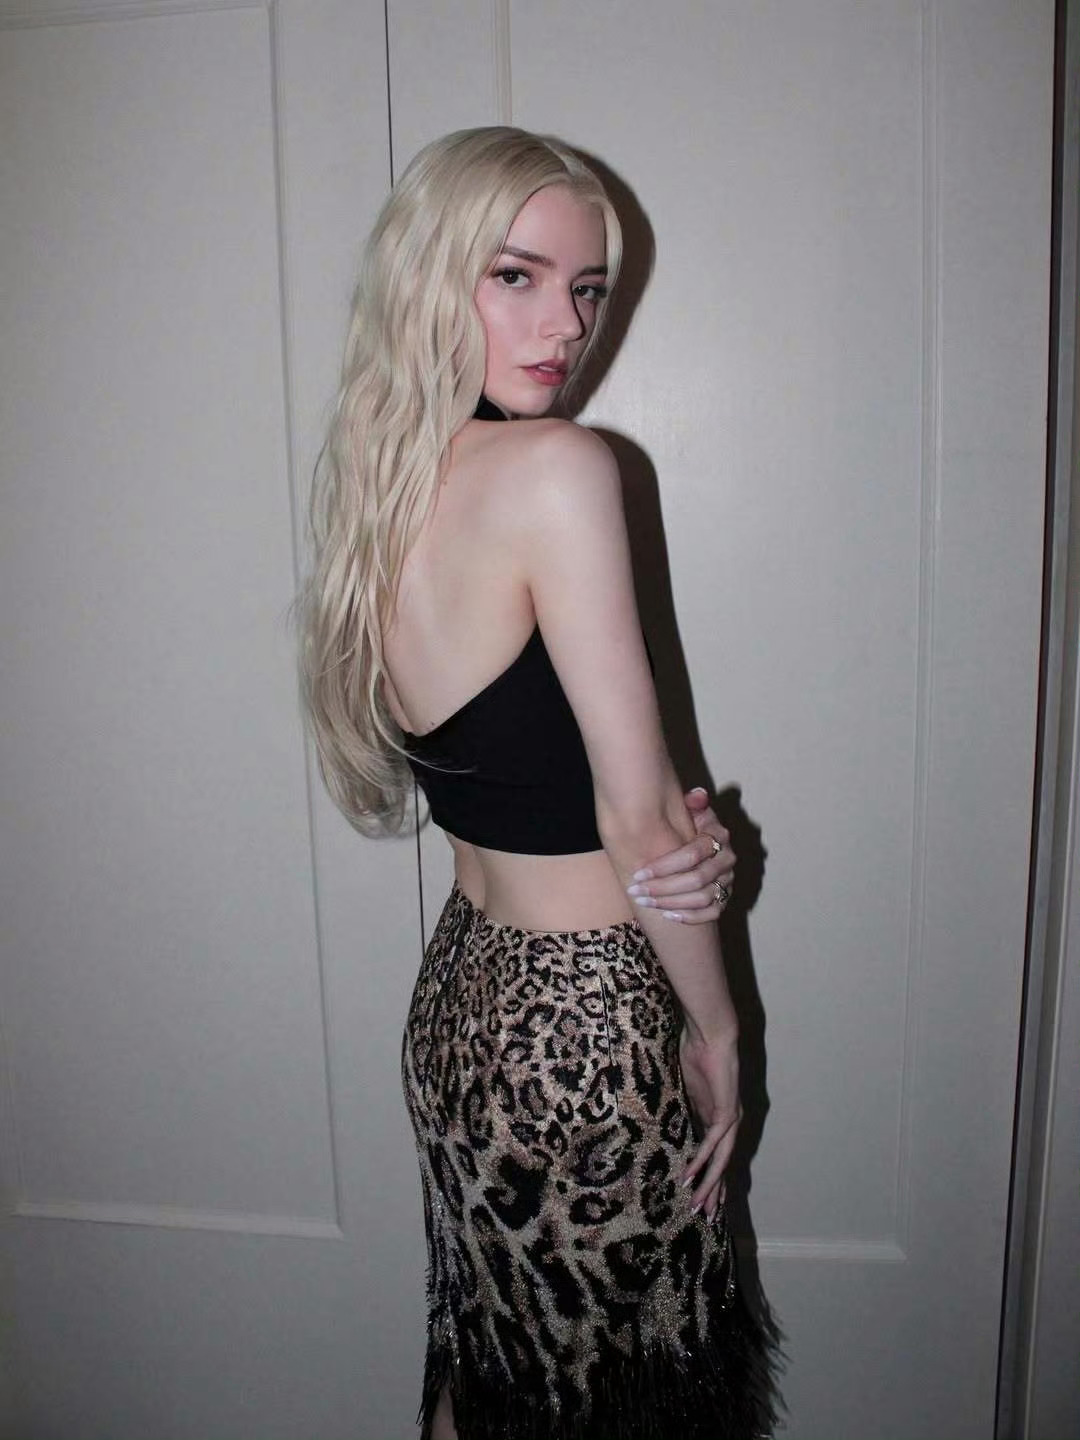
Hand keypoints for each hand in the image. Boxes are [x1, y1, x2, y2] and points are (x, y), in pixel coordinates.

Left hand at [626, 787, 734, 923]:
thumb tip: (697, 794)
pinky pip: (713, 912)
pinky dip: (690, 916)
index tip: (639, 872)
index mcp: (718, 836)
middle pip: (697, 879)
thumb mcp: (687, 811)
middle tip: (636, 891)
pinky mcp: (725, 897)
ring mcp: (727, 879)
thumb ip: (691, 803)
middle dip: (662, 887)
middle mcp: (727, 859)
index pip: (693, 855)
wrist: (692, 847)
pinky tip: (667, 916)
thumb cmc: (684, 827)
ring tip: (645, 902)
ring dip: (671, 903)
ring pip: (703, 898)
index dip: (665, 865)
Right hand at [679, 1025, 740, 1219]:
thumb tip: (667, 1120)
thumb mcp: (684, 1087)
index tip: (700, 1196)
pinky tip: (691, 1177)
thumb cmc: (696, 1052)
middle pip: (722, 1164)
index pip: (714, 1154)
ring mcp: (730, 1119)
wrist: (710, 1034)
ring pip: (721, 1161)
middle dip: (713, 1190)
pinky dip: (702, 1162)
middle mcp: (728, 1122)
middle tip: (704, 1215)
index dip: (708, 1175)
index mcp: (717, 1116)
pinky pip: (713, 1144)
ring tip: (699, 1206)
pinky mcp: (727, 1113)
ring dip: (709, 1185)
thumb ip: (681, 1106)